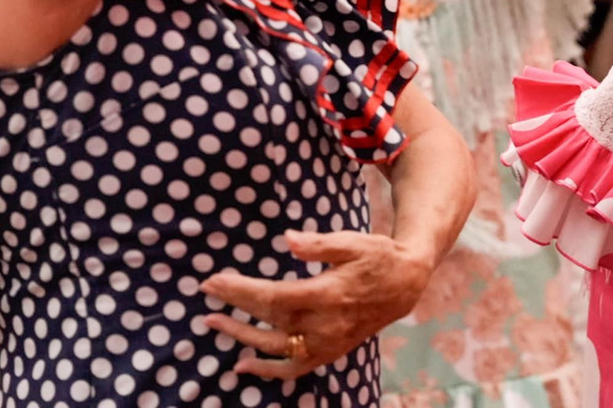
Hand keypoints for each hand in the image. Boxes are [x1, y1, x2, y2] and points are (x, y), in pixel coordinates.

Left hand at [201, 229, 431, 379]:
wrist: (405, 285)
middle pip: (269, 320)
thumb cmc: (377, 256)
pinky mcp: (330, 353)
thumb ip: (319, 244)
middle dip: (234, 307)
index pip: (273, 297)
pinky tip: (243, 366)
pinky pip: (294, 369)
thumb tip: (288, 239)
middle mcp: (325, 325)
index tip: (214, 280)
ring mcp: (327, 343)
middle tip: (207, 293)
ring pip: (276, 349)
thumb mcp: (353, 241)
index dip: (241, 291)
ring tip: (213, 323)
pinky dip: (268, 371)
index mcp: (328, 294)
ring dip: (241, 338)